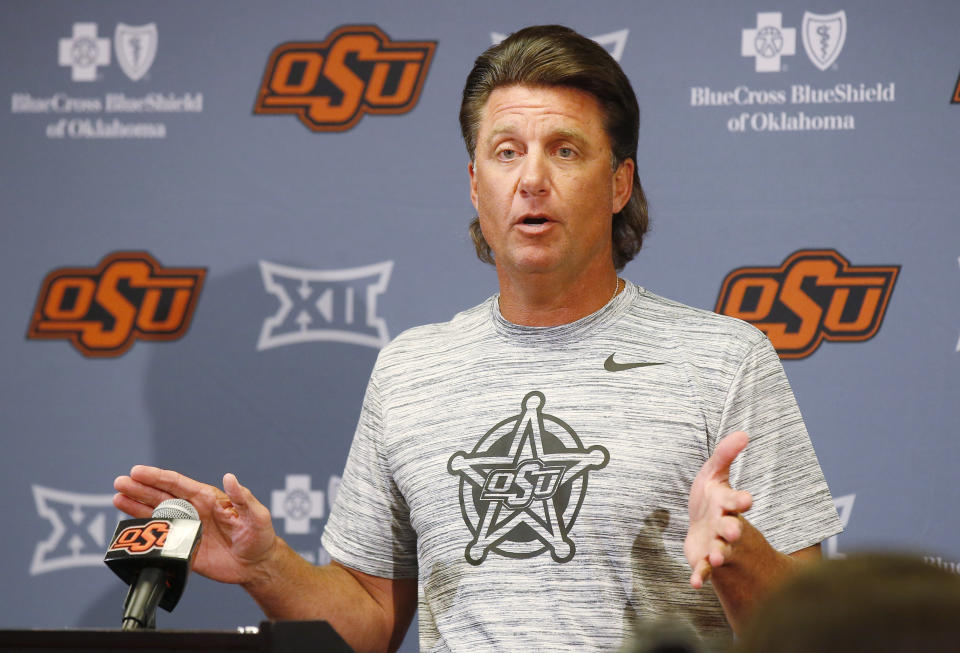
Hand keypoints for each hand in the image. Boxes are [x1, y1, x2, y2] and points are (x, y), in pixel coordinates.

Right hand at [113, 466, 276, 585]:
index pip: (177, 484)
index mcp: (207, 498)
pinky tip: (129, 527)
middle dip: (140, 488)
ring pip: (156, 514)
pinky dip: (145, 533)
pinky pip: (160, 539)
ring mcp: (186, 529)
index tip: (137, 471)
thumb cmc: (260, 536)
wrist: (257, 564)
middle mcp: (193, 510)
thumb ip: (242, 498)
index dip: (157, 477)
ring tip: (117, 497)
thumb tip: (229, 477)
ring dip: (136, 506)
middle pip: (161, 496)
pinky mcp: (183, 548)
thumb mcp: (256, 515)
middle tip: (119, 482)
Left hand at [684, 431, 753, 588]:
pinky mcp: (704, 560)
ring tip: (714, 557)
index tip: (747, 499)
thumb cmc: (711, 498)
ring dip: (718, 554)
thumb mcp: (714, 473)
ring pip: (720, 550)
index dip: (740, 499)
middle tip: (733, 530)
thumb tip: (744, 433)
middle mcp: (724, 525)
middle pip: (730, 528)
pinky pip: (704, 569)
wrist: (703, 527)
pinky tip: (694, 584)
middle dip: (731, 529)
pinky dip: (700, 576)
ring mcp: (716, 544)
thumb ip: (725, 454)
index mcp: (726, 504)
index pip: (735, 500)